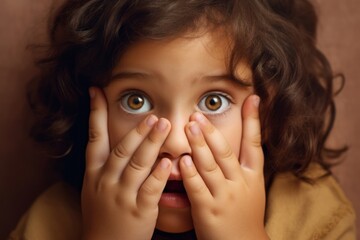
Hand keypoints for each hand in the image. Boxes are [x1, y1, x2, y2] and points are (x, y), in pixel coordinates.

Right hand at [81, 87, 171, 239]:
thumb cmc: (103, 213)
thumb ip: (105, 164)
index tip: (97, 91)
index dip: (96, 113)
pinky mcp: (138, 210)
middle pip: (122, 150)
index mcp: (94, 174)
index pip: (94, 138)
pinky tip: (169, 162)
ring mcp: (121, 196)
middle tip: (153, 114)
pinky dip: (159, 174)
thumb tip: (117, 138)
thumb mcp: (95, 188)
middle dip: (137, 130)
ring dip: (151, 143)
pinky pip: (150, 189)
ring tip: (164, 125)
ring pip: (137, 165)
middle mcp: (105, 181)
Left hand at [180, 95, 267, 239]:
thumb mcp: (252, 189)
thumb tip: (234, 140)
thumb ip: (242, 166)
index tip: (252, 98)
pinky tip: (183, 160)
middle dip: (212, 132)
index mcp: (253, 177)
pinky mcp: (208, 210)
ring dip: (199, 145)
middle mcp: (240, 184)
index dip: (253, 121)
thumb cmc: (244, 214)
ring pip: (211, 166)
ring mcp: (225, 197)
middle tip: (198, 114)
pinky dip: (190, 173)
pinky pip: (198, 188)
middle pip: (226, 152)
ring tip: (189, 126)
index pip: (254, 144)